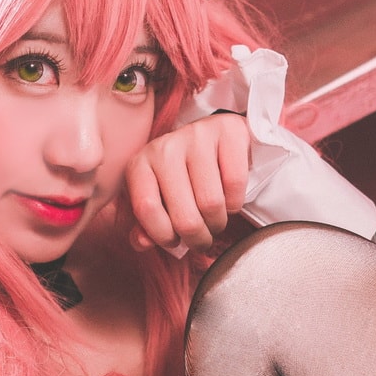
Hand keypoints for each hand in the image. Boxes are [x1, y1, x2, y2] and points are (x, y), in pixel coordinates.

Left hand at [124, 113, 250, 250]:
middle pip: (185, 216)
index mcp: (140, 164)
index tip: (175, 240)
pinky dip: (235, 203)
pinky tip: (228, 200)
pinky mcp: (228, 132)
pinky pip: (235, 184)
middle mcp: (165, 148)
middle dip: (198, 239)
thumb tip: (142, 242)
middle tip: (202, 239)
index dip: (163, 236)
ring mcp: (197, 137)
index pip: (147, 209)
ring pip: (212, 204)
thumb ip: (146, 225)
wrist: (214, 137)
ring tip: (215, 221)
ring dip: (218, 223)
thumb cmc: (182, 176)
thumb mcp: (158, 198)